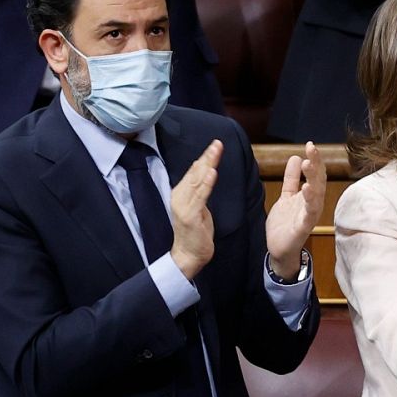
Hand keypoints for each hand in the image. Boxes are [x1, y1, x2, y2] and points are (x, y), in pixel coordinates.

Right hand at [169, 139, 221, 280]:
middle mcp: (179, 196)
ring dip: (207, 165)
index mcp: (181, 193)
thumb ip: (199, 188)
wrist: (189, 254)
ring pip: (197, 181)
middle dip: (207, 157)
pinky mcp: (190, 216)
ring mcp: (183, 206)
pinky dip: (206, 184)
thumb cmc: (195, 230)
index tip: (215, 144)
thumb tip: (205, 169)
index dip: (205, 157)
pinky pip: (200, 197)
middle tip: (218, 143)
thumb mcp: (198, 205)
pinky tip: (212, 173)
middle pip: (195, 172)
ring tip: (215, 151)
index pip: (194, 171)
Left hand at [265, 141, 323, 279]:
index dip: (314, 159)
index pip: (315, 174)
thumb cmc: (285, 223)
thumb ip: (292, 179)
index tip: (310, 144)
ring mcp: (310, 215)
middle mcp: (313, 203)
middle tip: (311, 148)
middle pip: (318, 180)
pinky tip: (307, 188)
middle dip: (316, 164)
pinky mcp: (304, 227)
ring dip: (313, 178)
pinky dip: (310, 200)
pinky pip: (309, 212)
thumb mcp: (286, 196)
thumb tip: (297, 157)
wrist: (279, 249)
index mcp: (310, 195)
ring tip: (309, 164)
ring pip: (316, 194)